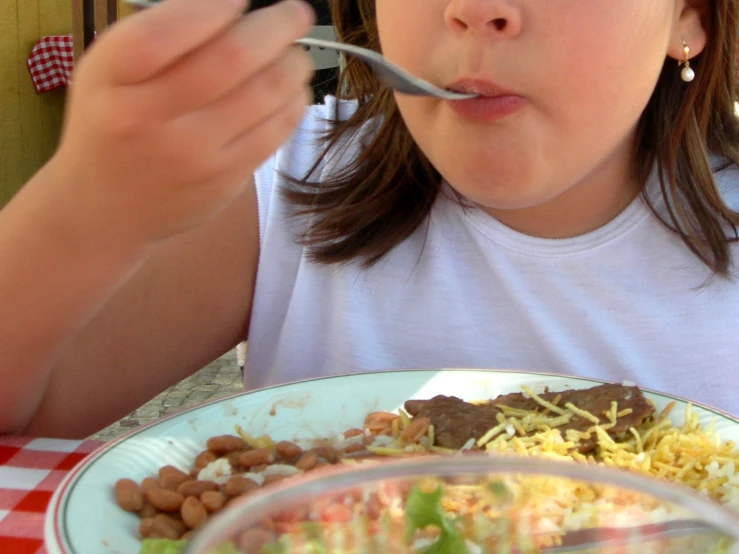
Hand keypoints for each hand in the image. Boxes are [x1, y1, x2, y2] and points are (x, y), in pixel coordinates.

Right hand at [48, 0, 314, 246]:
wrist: (105, 206)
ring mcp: (192, 157)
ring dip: (294, 64)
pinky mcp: (225, 182)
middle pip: (232, 59)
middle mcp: (151, 120)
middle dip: (277, 25)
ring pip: (266, 95)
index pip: (166, 32)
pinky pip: (275, 132)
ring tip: (295, 53)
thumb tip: (235, 10)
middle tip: (295, 13)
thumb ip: (162, 36)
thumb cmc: (113, 123)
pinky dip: (294, 101)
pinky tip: (292, 89)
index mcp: (113, 80)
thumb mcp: (109, 72)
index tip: (238, 0)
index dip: (214, 7)